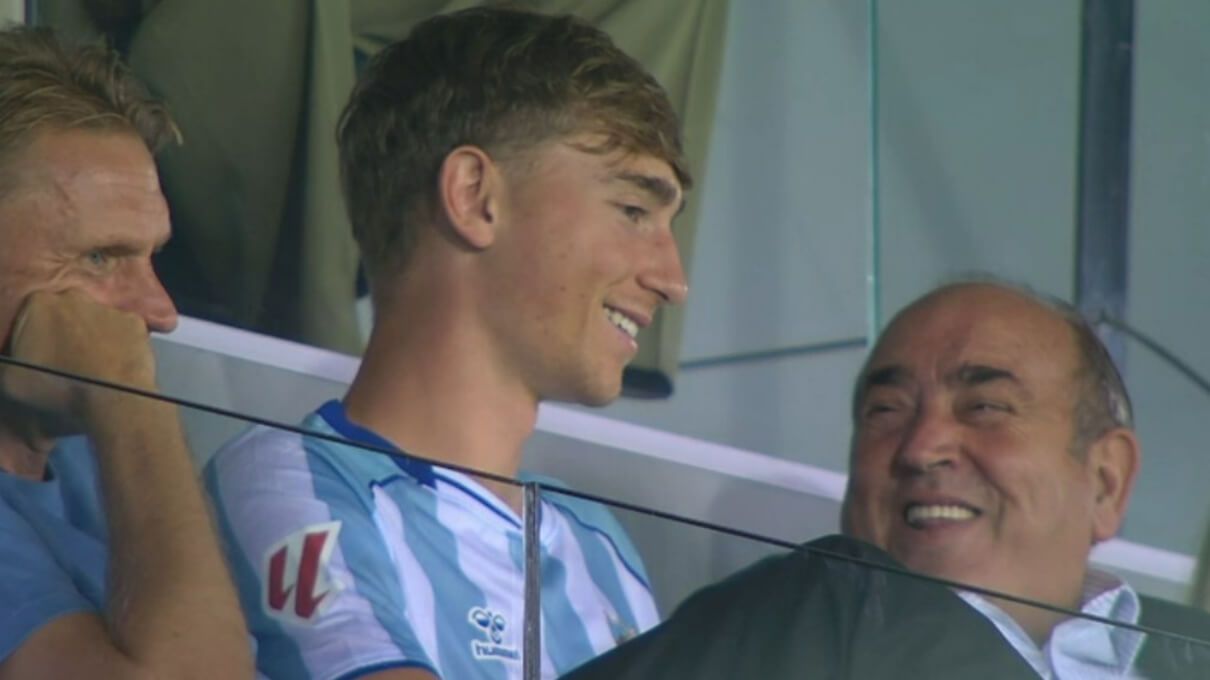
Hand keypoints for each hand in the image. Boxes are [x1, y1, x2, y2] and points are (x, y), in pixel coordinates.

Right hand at [0, 289, 158, 424]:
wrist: (111, 398)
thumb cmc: (56, 387)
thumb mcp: (11, 380)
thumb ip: (9, 362)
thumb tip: (16, 360)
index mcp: (38, 303)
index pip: (30, 316)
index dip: (33, 337)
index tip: (38, 356)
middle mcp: (75, 296)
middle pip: (64, 313)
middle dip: (62, 332)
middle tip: (64, 360)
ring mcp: (108, 307)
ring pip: (94, 320)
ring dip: (92, 336)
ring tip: (92, 365)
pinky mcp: (135, 321)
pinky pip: (122, 330)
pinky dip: (119, 343)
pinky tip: (115, 363)